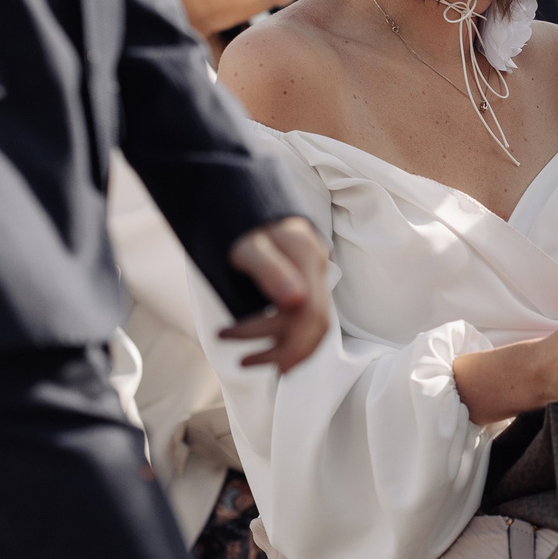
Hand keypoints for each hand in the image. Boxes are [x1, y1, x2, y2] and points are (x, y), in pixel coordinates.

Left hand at [218, 217, 333, 371]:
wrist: (243, 194)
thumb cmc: (242, 220)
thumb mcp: (247, 244)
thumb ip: (270, 270)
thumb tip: (295, 302)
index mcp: (308, 260)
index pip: (313, 316)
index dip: (293, 348)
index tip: (259, 363)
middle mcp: (315, 270)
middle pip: (316, 325)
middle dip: (285, 353)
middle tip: (246, 364)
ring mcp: (310, 276)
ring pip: (307, 324)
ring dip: (276, 346)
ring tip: (241, 358)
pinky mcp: (301, 280)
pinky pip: (299, 317)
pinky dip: (278, 336)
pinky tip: (255, 342)